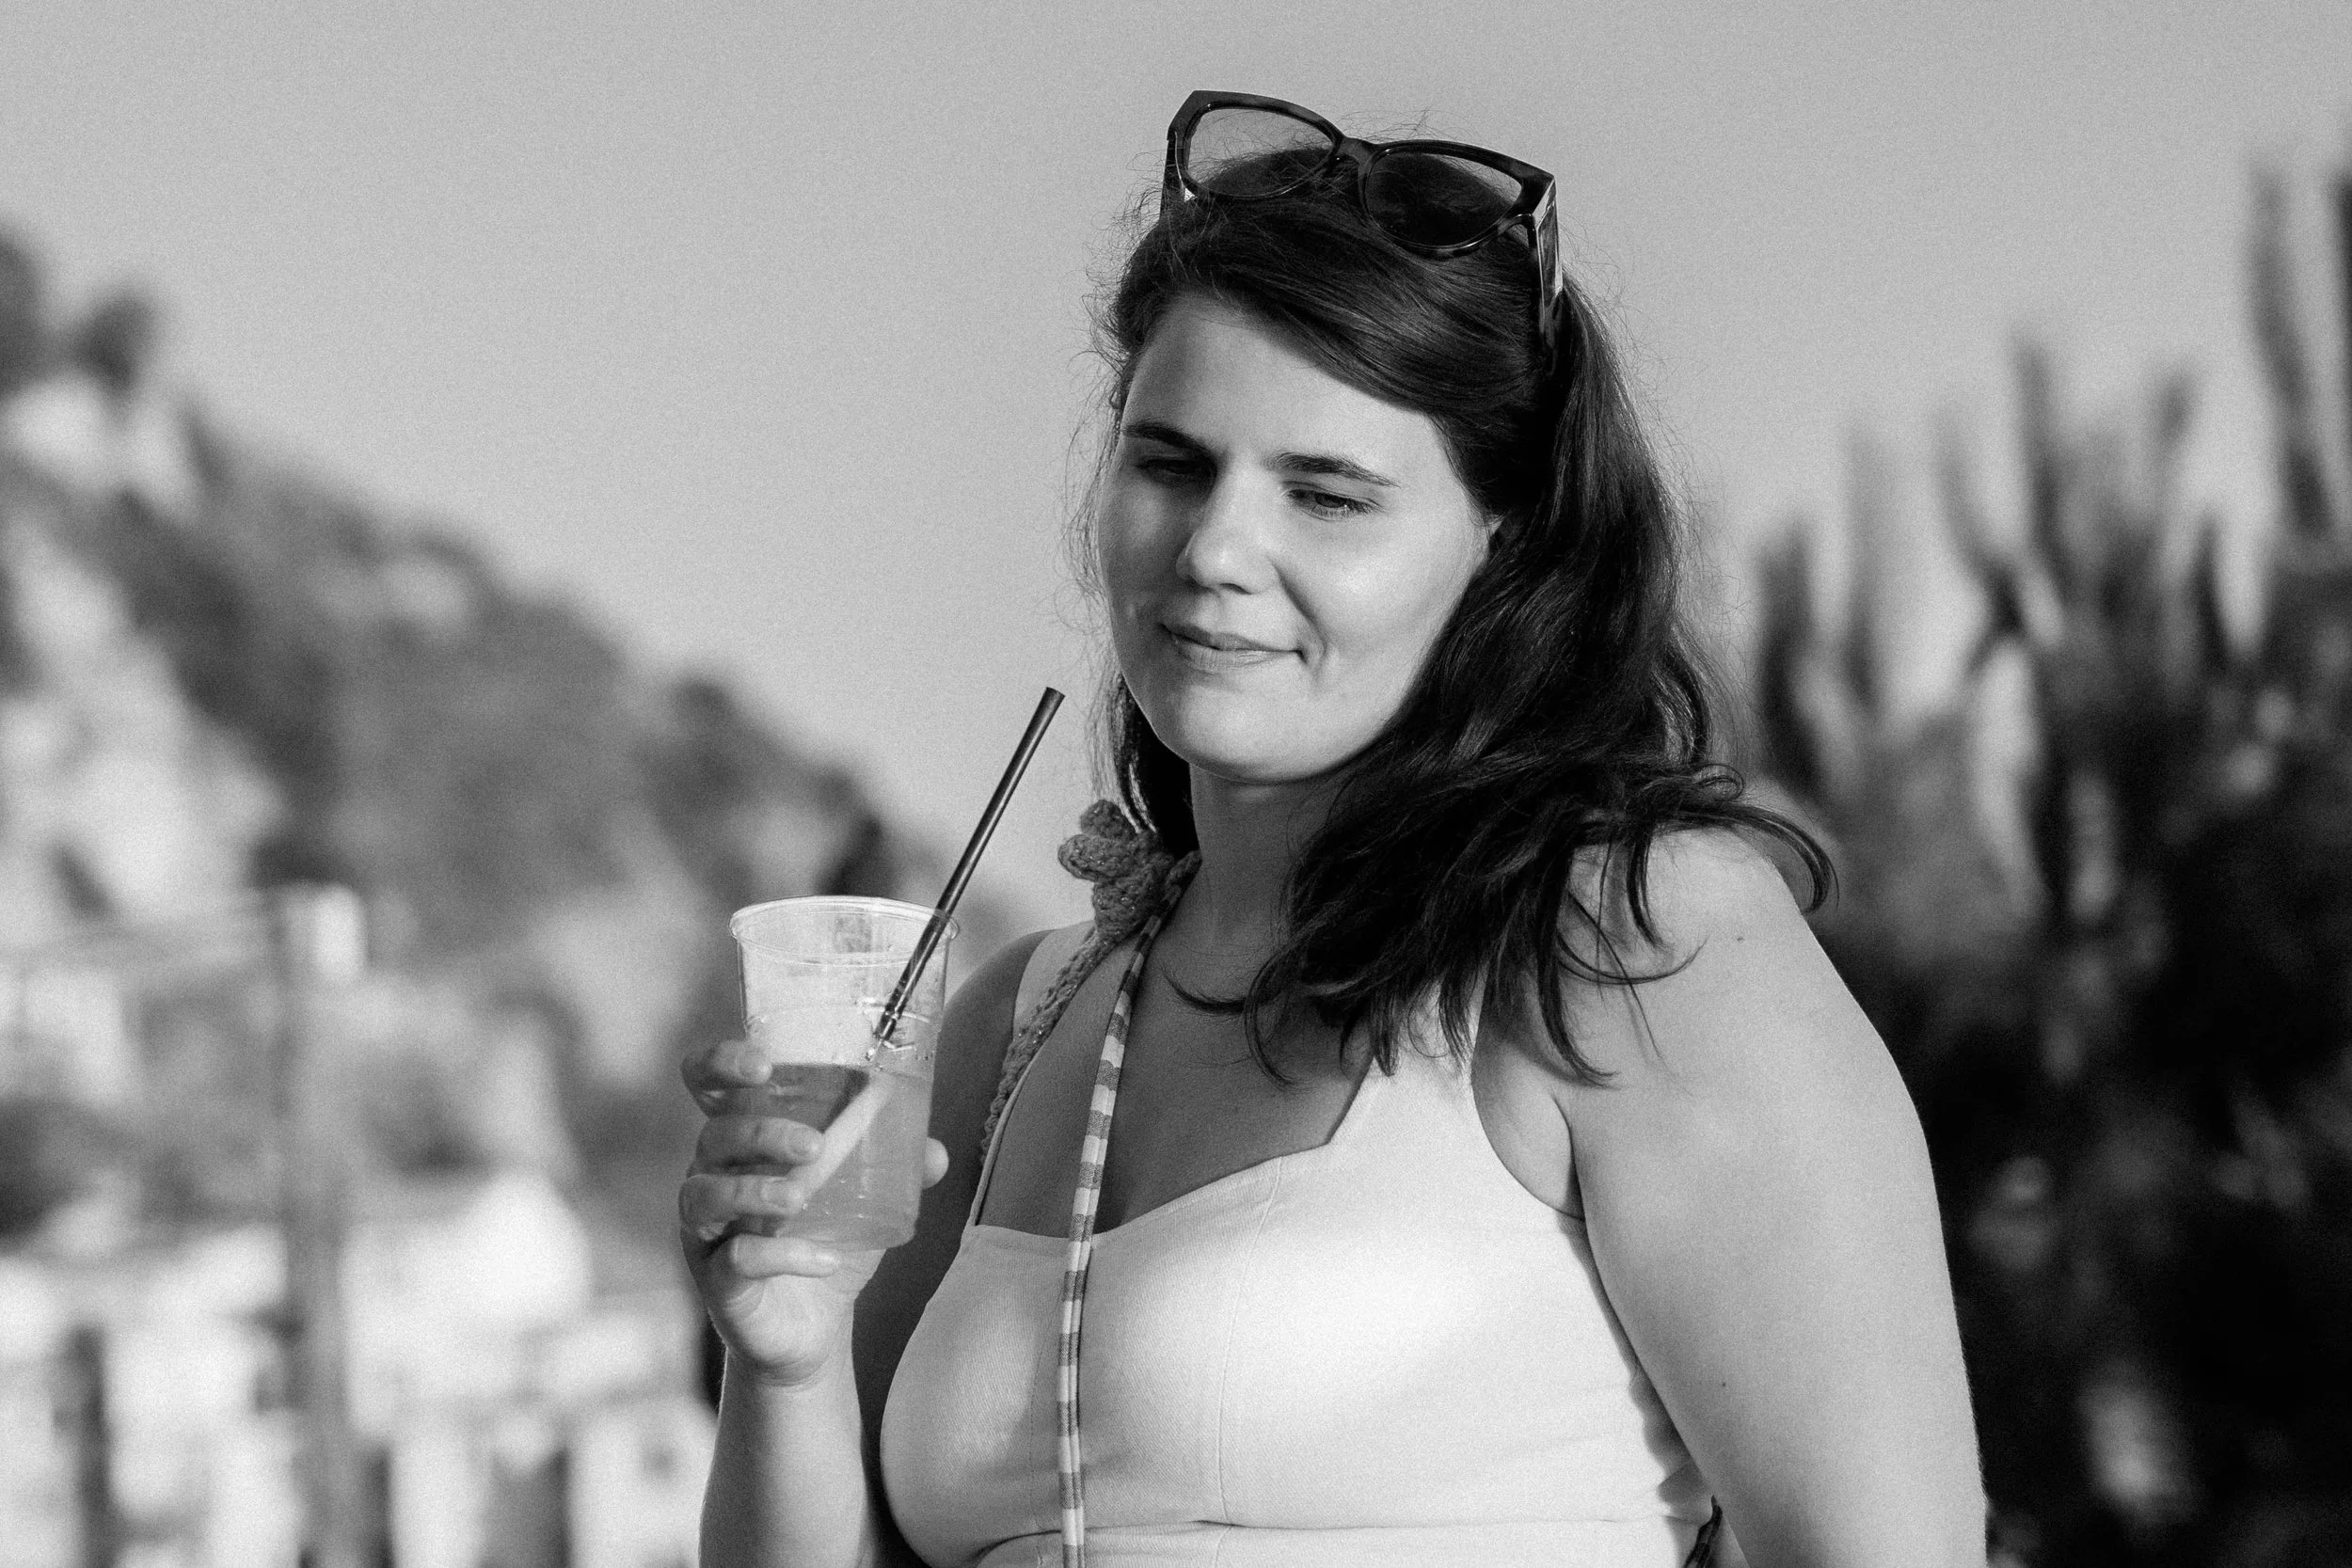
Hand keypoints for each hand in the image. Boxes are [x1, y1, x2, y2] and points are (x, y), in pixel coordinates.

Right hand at [678, 1036, 950, 1390]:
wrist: (814, 1327)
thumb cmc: (827, 1238)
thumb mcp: (866, 1198)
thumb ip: (898, 1168)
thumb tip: (934, 1151)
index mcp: (743, 1142)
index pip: (707, 1086)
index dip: (720, 1065)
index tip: (763, 1065)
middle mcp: (713, 1176)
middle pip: (713, 1136)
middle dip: (760, 1132)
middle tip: (813, 1145)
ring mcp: (706, 1229)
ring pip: (704, 1194)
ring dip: (753, 1191)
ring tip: (800, 1198)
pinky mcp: (715, 1277)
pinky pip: (735, 1258)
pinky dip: (782, 1255)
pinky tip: (825, 1260)